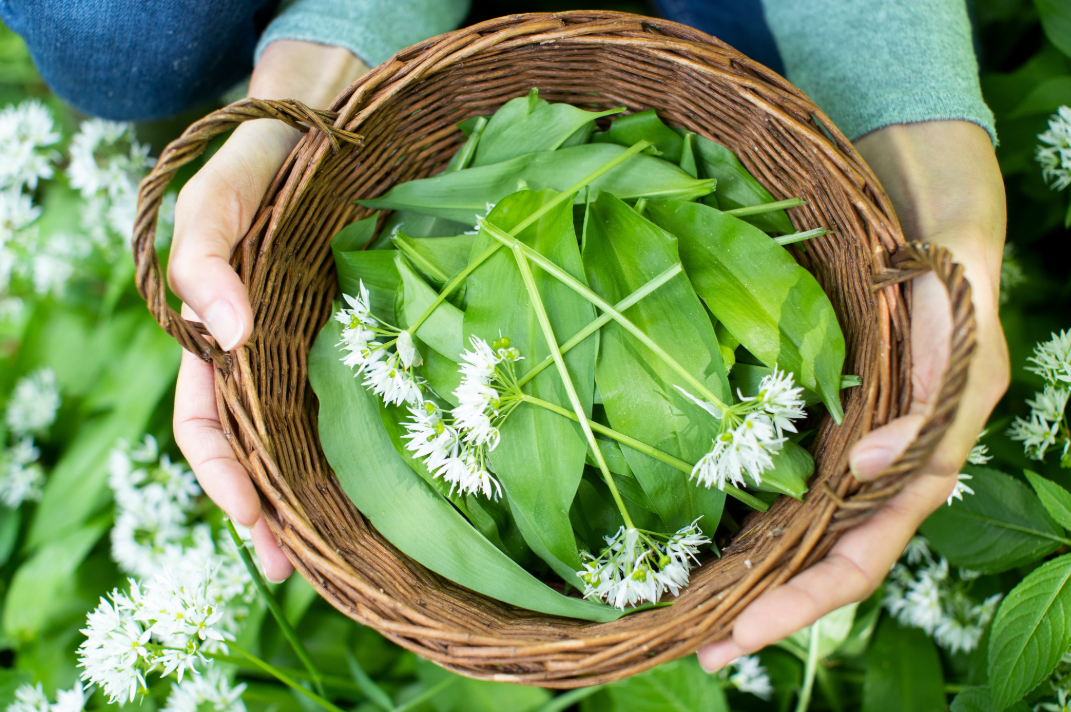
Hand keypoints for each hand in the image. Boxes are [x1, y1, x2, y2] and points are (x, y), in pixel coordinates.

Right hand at [170, 41, 367, 581]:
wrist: (337, 122)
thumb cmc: (266, 160)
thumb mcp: (220, 196)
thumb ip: (204, 255)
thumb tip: (226, 333)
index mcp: (217, 336)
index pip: (204, 424)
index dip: (221, 477)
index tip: (257, 522)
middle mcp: (267, 354)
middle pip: (258, 450)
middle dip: (272, 513)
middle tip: (301, 569)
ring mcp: (318, 350)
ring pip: (309, 439)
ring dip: (319, 498)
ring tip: (344, 553)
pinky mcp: (367, 338)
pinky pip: (361, 404)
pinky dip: (365, 449)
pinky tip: (391, 484)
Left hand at [698, 120, 1009, 669]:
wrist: (924, 222)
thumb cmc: (949, 278)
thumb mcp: (957, 333)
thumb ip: (930, 406)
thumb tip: (870, 473)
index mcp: (921, 467)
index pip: (862, 557)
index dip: (806, 601)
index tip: (743, 632)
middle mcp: (879, 474)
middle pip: (823, 564)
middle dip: (769, 612)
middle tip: (703, 648)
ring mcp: (847, 452)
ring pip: (800, 533)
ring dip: (752, 578)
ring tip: (693, 615)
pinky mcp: (820, 423)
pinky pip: (784, 484)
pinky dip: (750, 520)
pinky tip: (708, 540)